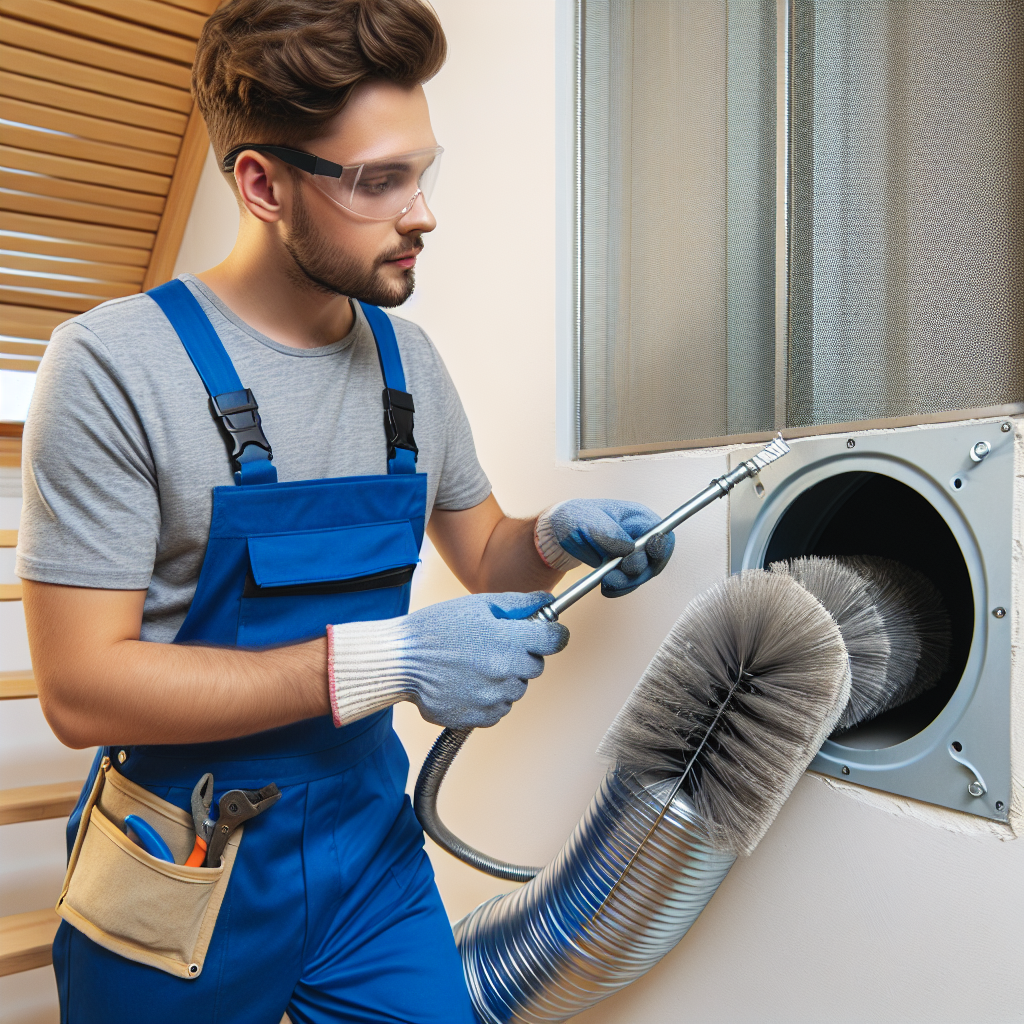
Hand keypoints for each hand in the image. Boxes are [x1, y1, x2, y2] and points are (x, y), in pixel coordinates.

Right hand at [328, 591, 568, 728]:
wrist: (401, 661)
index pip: (554, 640)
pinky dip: (490, 698)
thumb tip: (546, 601)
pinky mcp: (480, 717)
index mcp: (508, 640)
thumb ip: (518, 604)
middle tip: (495, 646)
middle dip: (523, 655)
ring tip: (476, 665)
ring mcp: (493, 697)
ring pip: (518, 689)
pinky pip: (500, 709)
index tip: (548, 633)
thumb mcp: (477, 605)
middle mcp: (505, 671)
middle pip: (536, 666)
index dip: (553, 634)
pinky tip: (469, 683)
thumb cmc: (435, 629)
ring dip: (505, 678)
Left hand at [534, 498, 673, 596]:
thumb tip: (628, 547)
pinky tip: (607, 587)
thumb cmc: (574, 517)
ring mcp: (632, 553)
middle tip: (621, 571)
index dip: (660, 547)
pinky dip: (619, 588)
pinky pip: (629, 583)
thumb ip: (610, 532)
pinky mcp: (622, 568)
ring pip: (642, 574)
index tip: (649, 555)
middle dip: (639, 569)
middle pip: (655, 559)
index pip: (662, 533)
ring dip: (627, 582)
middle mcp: (639, 536)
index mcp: (636, 518)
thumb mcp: (588, 520)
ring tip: (609, 581)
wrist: (559, 533)